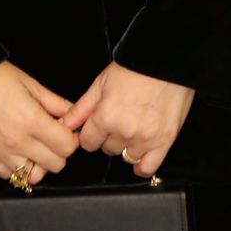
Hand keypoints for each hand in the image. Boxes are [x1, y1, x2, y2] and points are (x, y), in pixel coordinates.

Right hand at [0, 61, 78, 186]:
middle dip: (58, 151)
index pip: (67, 147)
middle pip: (55, 165)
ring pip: (33, 176)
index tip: (65, 130)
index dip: (71, 138)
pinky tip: (15, 150)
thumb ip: (55, 102)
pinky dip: (17, 167)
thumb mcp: (30, 83)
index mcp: (31, 119)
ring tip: (33, 146)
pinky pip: (9, 176)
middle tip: (51, 137)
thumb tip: (74, 114)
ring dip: (38, 163)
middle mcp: (16, 141)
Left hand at [62, 63, 194, 178]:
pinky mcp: (164, 142)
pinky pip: (148, 167)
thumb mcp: (101, 83)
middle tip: (119, 119)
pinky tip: (140, 154)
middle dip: (109, 137)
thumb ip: (81, 108)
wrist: (166, 62)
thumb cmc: (134, 68)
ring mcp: (145, 139)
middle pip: (107, 149)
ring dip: (126, 145)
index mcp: (106, 116)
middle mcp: (124, 131)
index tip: (97, 126)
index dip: (91, 133)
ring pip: (125, 157)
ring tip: (133, 127)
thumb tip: (64, 124)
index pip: (88, 143)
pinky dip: (142, 165)